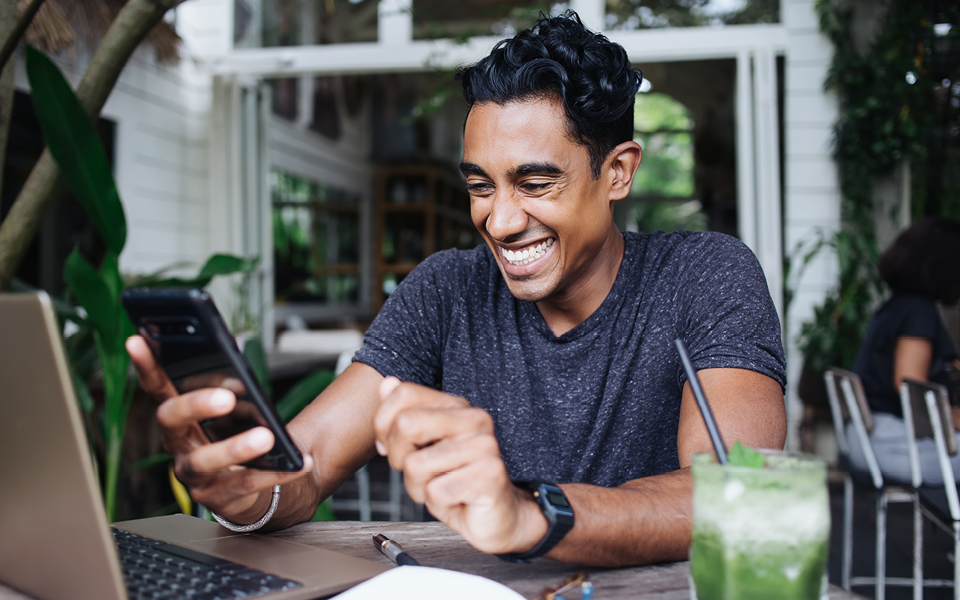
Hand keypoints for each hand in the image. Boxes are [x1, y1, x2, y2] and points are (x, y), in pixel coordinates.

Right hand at [126, 336, 312, 522]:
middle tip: (226, 397)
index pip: (157, 388)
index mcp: (179, 418)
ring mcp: (194, 475)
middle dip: (197, 405)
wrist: (257, 489)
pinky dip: (276, 473)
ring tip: (266, 436)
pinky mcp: (218, 498)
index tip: (137, 340)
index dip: (146, 366)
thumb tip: (238, 371)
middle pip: (171, 421)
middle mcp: (178, 445)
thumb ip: (232, 389)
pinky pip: (246, 484)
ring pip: (205, 461)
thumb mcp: (237, 409)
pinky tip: (299, 463)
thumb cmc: (241, 437)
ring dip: (236, 447)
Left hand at [373, 377, 546, 553]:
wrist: (498, 516)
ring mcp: (485, 445)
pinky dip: (437, 504)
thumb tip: (388, 383)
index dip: (384, 425)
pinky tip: (456, 500)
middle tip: (418, 472)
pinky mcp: (490, 474)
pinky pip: (436, 491)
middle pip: (405, 424)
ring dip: (418, 488)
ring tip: (441, 488)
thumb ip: (404, 413)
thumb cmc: (455, 481)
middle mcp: (474, 419)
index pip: (404, 394)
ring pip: (416, 464)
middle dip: (398, 457)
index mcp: (457, 405)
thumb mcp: (422, 447)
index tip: (394, 448)